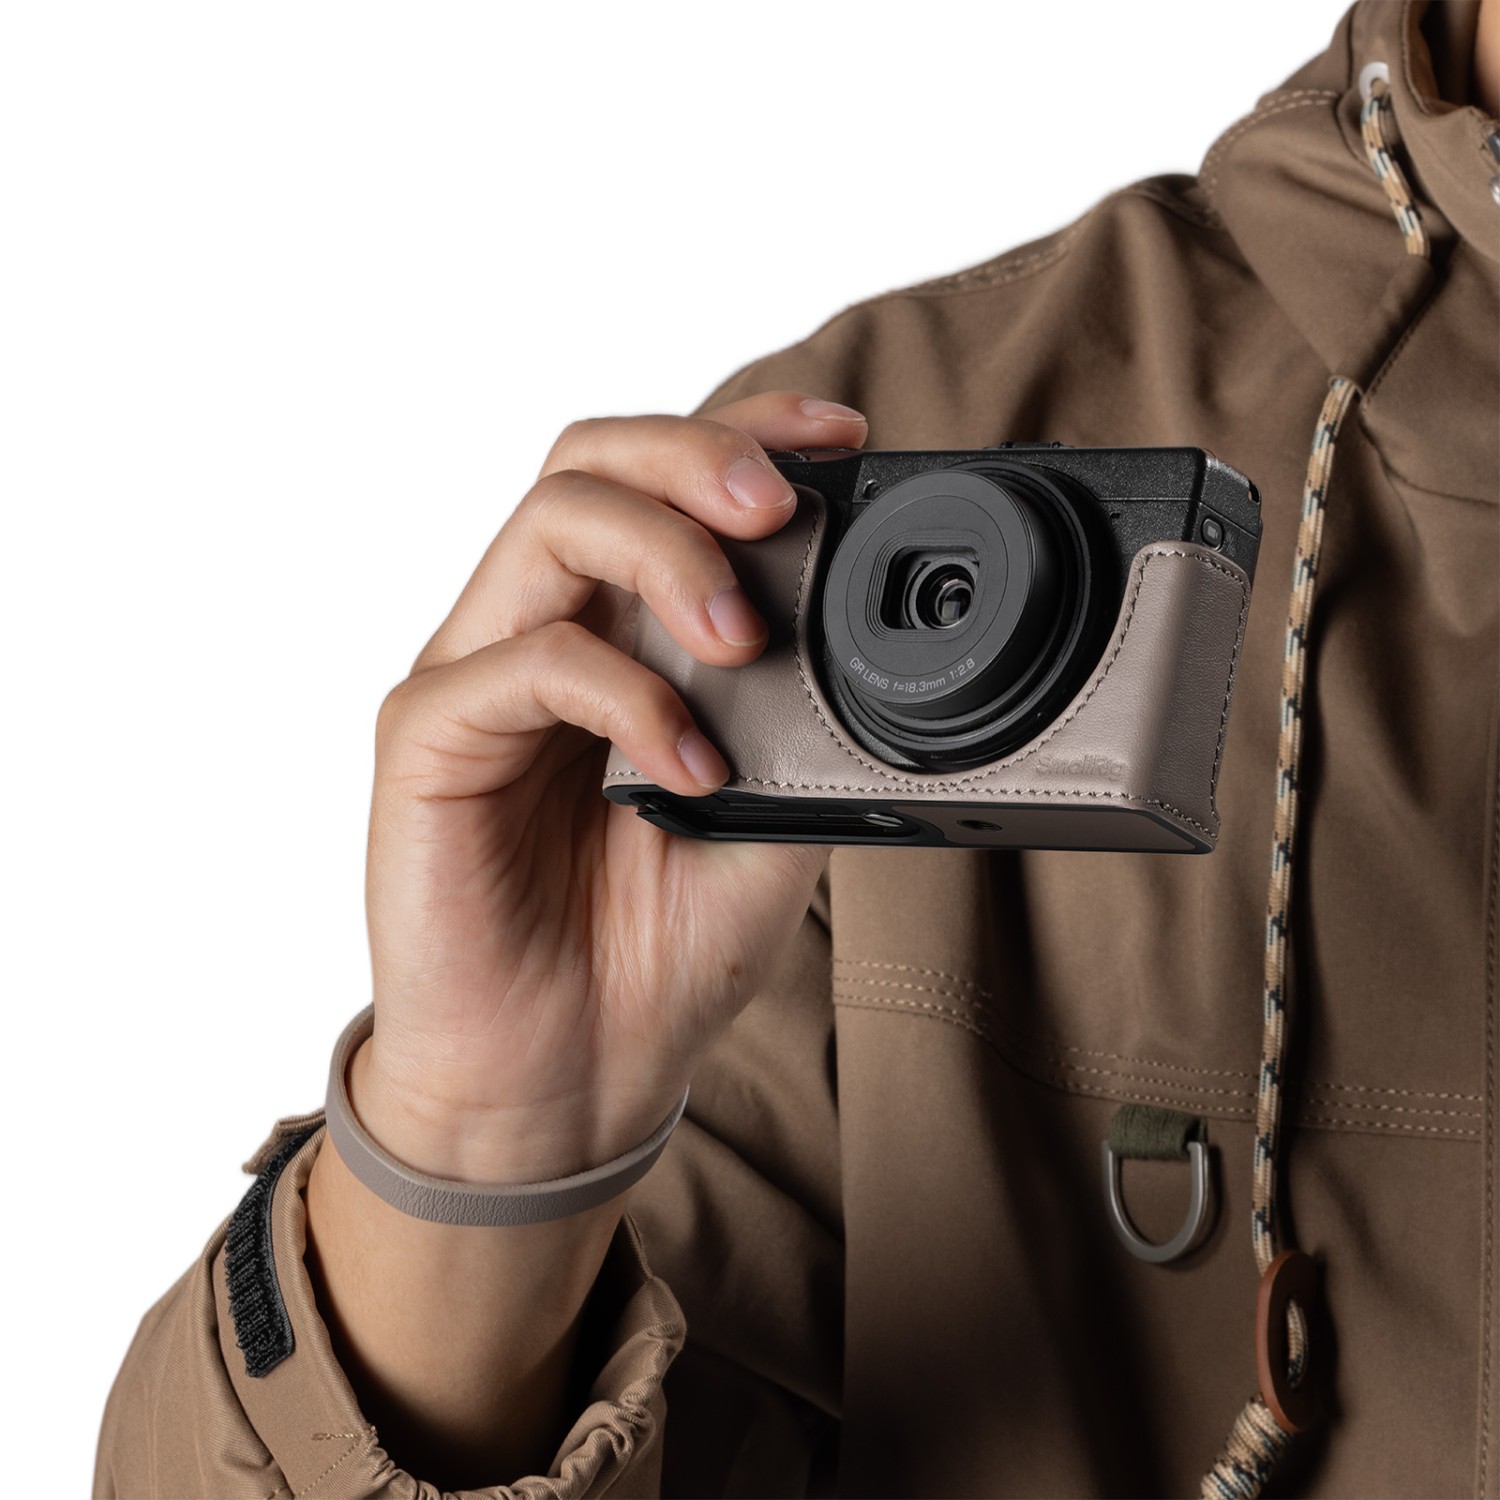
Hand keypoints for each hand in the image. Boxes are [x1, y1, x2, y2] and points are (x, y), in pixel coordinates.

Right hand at [356, 391, 868, 1184]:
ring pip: (551, 526)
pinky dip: (629, 697)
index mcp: (614, 635)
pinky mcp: (429, 739)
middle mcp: (538, 633)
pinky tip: (692, 768)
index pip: (658, 485)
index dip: (742, 434)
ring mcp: (476, 677)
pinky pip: (528, 663)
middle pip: (591, 462)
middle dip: (698, 458)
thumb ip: (805, 723)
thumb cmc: (656, 950)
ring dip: (668, 556)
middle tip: (781, 509)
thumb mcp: (772, 821)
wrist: (572, 1078)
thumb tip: (872, 641)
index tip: (839, 440)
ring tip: (746, 640)